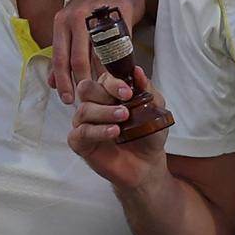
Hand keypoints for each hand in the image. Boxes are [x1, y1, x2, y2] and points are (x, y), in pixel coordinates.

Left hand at [51, 0, 161, 103]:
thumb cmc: (95, 8)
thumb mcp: (73, 26)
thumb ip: (63, 53)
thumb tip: (52, 82)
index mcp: (62, 22)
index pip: (59, 58)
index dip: (63, 82)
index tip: (68, 100)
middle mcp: (76, 17)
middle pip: (77, 58)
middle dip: (82, 82)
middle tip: (89, 98)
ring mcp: (97, 15)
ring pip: (98, 54)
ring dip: (103, 76)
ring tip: (106, 91)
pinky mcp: (118, 14)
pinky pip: (118, 44)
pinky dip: (120, 62)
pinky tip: (122, 74)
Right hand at [68, 67, 169, 189]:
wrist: (147, 163)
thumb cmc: (148, 134)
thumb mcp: (154, 108)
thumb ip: (145, 89)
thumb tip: (137, 71)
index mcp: (109, 93)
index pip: (103, 78)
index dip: (113, 82)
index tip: (128, 91)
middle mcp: (94, 104)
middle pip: (86, 88)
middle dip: (105, 94)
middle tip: (125, 104)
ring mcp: (85, 123)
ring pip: (84, 110)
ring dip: (105, 112)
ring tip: (123, 119)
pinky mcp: (80, 142)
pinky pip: (81, 132)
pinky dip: (98, 131)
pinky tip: (113, 132)